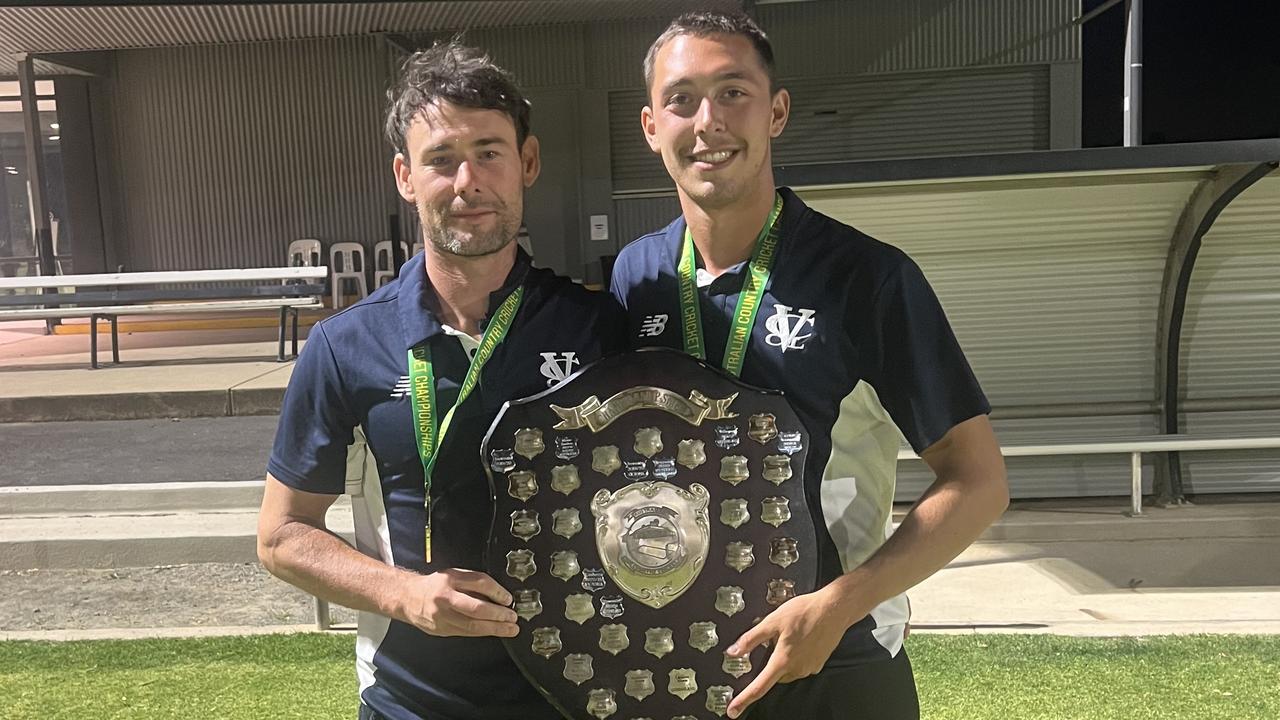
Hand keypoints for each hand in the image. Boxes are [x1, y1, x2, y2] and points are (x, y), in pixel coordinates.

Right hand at [400, 568, 519, 637]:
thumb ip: (474, 583)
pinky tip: (493, 631)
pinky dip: (481, 632)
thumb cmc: (436, 585)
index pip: (478, 583)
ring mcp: (442, 616)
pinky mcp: (441, 630)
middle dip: (497, 615)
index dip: (497, 591)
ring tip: (509, 629)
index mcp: (450, 579)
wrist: (409, 598)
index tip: (508, 599)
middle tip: (512, 617)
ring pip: (471, 625)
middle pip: (476, 608)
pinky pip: (465, 632)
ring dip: (494, 628)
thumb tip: (500, 595)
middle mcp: (445, 598)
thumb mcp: (454, 575)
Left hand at [723, 585, 854, 717]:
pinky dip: (796, 657)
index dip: (744, 700)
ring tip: (789, 636)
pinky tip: (799, 639)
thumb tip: (733, 651)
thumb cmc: (805, 612)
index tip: (734, 711)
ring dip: (783, 660)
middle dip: (769, 665)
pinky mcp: (818, 664)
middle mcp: (797, 668)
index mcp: (783, 660)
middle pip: (774, 677)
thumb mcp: (772, 621)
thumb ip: (751, 638)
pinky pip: (801, 666)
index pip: (759, 687)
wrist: (833, 609)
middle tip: (772, 643)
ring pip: (788, 671)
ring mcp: (809, 668)